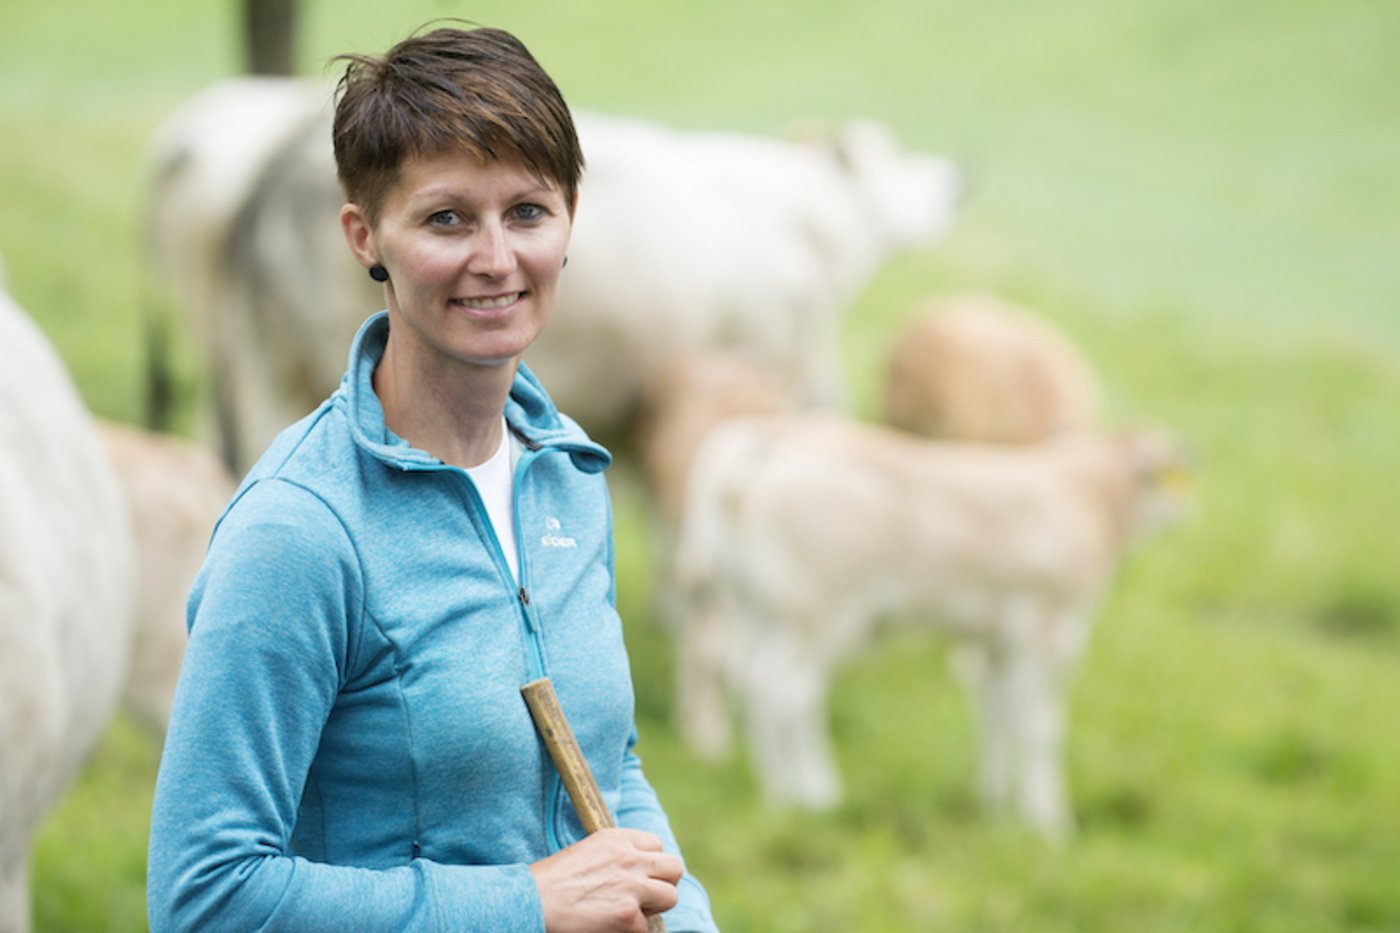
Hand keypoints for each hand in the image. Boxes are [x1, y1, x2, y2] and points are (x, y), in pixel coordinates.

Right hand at [530, 827, 681, 931]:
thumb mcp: (588, 851)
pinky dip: (631, 931)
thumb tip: (638, 869)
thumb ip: (617, 855)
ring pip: (670, 897)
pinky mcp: (628, 915)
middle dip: (664, 884)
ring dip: (654, 908)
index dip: (650, 864)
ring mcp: (632, 886)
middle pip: (674, 868)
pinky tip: (610, 927)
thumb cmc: (552, 880)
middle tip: (646, 896)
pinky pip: (646, 927)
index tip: (639, 876)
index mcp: (618, 839)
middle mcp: (630, 858)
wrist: (533, 901)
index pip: (657, 846)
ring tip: (629, 913)